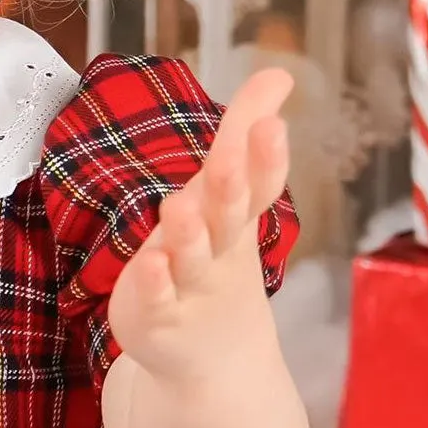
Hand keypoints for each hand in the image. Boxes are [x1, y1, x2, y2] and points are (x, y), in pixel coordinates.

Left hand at [104, 67, 293, 388]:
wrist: (211, 354)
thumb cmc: (219, 254)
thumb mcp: (232, 191)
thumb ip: (247, 129)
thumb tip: (279, 73)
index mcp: (239, 214)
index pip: (259, 181)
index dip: (266, 156)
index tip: (272, 121)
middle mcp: (219, 247)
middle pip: (228, 214)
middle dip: (230, 185)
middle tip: (228, 156)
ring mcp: (188, 282)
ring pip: (192, 255)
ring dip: (189, 233)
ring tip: (179, 207)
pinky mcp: (155, 312)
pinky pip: (155, 297)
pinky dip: (152, 282)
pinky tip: (148, 265)